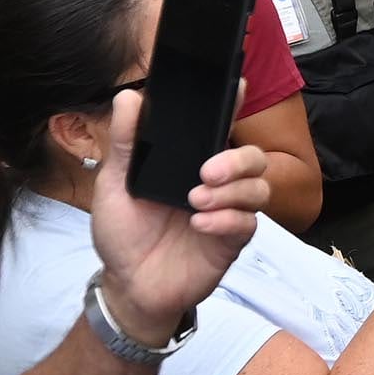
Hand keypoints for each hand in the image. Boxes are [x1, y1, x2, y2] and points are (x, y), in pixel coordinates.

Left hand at [88, 90, 268, 343]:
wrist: (127, 286)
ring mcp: (228, 213)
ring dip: (232, 192)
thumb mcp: (114, 184)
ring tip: (196, 202)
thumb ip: (125, 142)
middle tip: (206, 172)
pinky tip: (200, 225)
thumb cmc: (122, 233)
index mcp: (190, 164)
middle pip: (254, 159)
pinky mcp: (231, 242)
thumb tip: (127, 98)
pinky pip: (248, 223)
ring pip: (259, 189)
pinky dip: (227, 220)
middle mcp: (216, 185)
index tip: (237, 87)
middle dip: (237, 159)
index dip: (233, 107)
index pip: (220, 129)